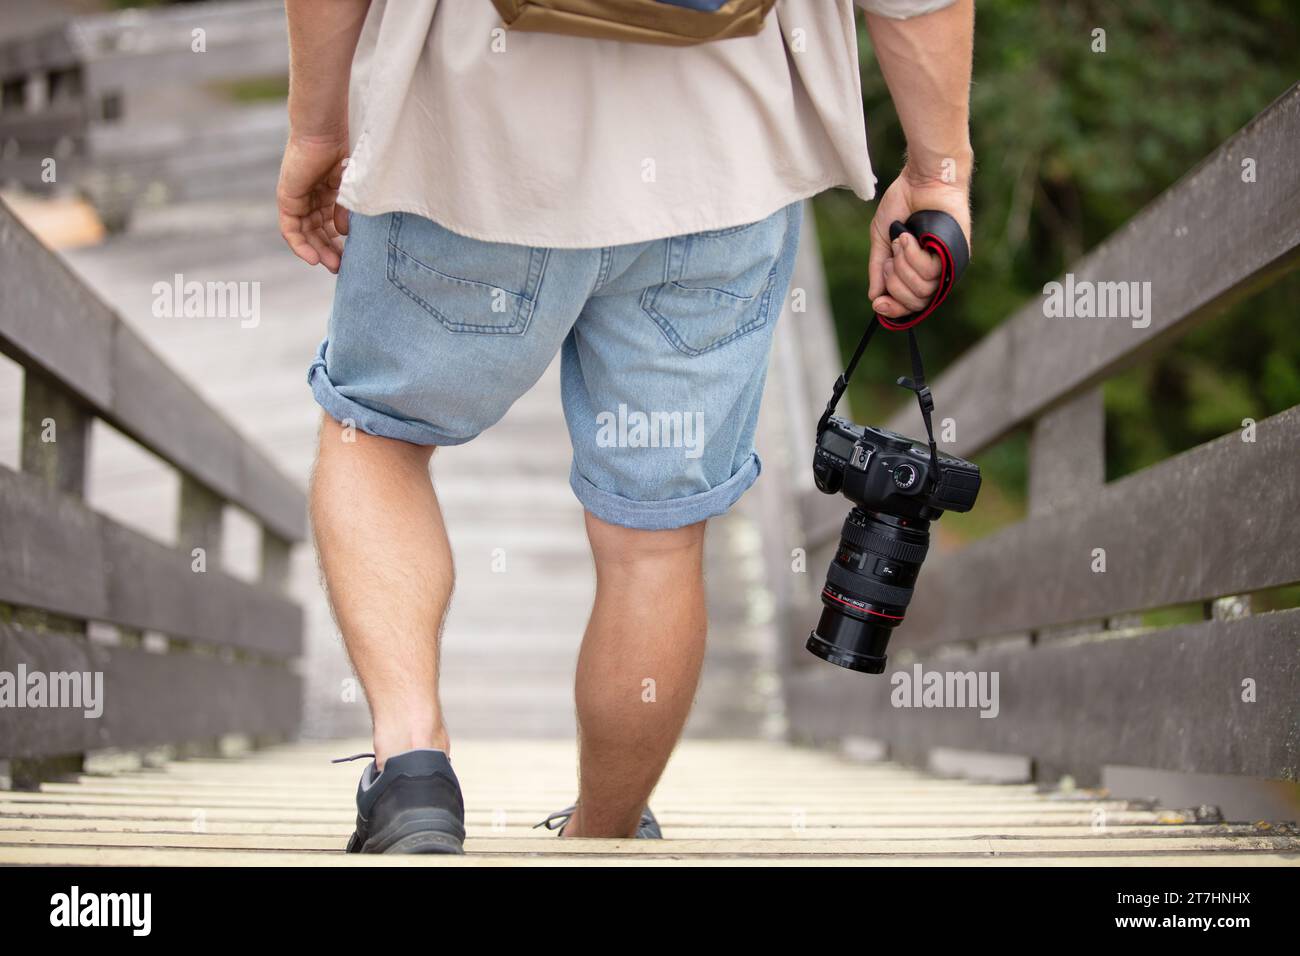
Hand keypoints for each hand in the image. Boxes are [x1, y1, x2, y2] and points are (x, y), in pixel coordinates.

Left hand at [277, 132, 349, 272]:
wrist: (325, 129)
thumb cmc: (343, 148)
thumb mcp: (349, 186)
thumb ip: (345, 210)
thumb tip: (343, 232)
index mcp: (328, 192)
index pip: (330, 224)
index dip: (340, 242)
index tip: (353, 256)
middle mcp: (311, 197)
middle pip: (317, 232)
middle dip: (330, 250)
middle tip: (342, 267)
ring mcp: (298, 198)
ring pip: (305, 233)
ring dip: (317, 251)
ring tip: (332, 264)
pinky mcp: (287, 199)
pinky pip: (290, 229)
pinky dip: (300, 245)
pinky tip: (313, 259)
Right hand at [867, 165, 971, 319]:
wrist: (921, 180)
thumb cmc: (903, 205)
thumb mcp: (882, 240)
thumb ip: (878, 269)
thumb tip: (875, 297)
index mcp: (916, 272)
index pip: (909, 306)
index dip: (893, 310)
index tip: (879, 304)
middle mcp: (934, 274)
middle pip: (914, 303)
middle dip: (895, 282)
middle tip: (890, 257)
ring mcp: (946, 267)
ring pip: (922, 290)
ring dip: (903, 265)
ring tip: (902, 239)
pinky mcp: (956, 257)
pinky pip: (931, 274)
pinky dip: (913, 256)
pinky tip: (910, 237)